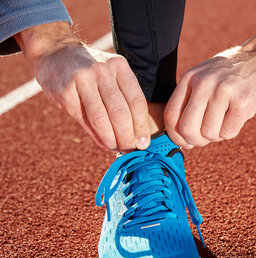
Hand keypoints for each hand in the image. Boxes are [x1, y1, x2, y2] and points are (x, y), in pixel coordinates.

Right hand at [16, 23, 149, 151]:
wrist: (54, 51)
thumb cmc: (90, 70)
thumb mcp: (111, 73)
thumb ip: (123, 97)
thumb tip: (136, 135)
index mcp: (119, 67)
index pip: (137, 101)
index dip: (142, 126)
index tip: (144, 143)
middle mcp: (102, 71)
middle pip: (121, 113)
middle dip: (127, 137)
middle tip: (130, 150)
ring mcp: (82, 80)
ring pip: (102, 119)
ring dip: (112, 139)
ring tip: (117, 148)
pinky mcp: (65, 92)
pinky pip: (84, 120)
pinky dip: (96, 136)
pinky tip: (104, 143)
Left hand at [164, 30, 255, 147]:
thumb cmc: (230, 76)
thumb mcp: (204, 80)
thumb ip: (190, 107)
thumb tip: (184, 143)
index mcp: (190, 78)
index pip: (170, 115)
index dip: (175, 136)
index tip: (184, 141)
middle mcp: (204, 83)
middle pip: (187, 128)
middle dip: (195, 140)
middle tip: (206, 137)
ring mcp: (223, 92)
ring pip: (209, 134)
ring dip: (217, 135)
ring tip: (225, 120)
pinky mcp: (242, 102)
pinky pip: (228, 133)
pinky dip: (231, 131)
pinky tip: (236, 117)